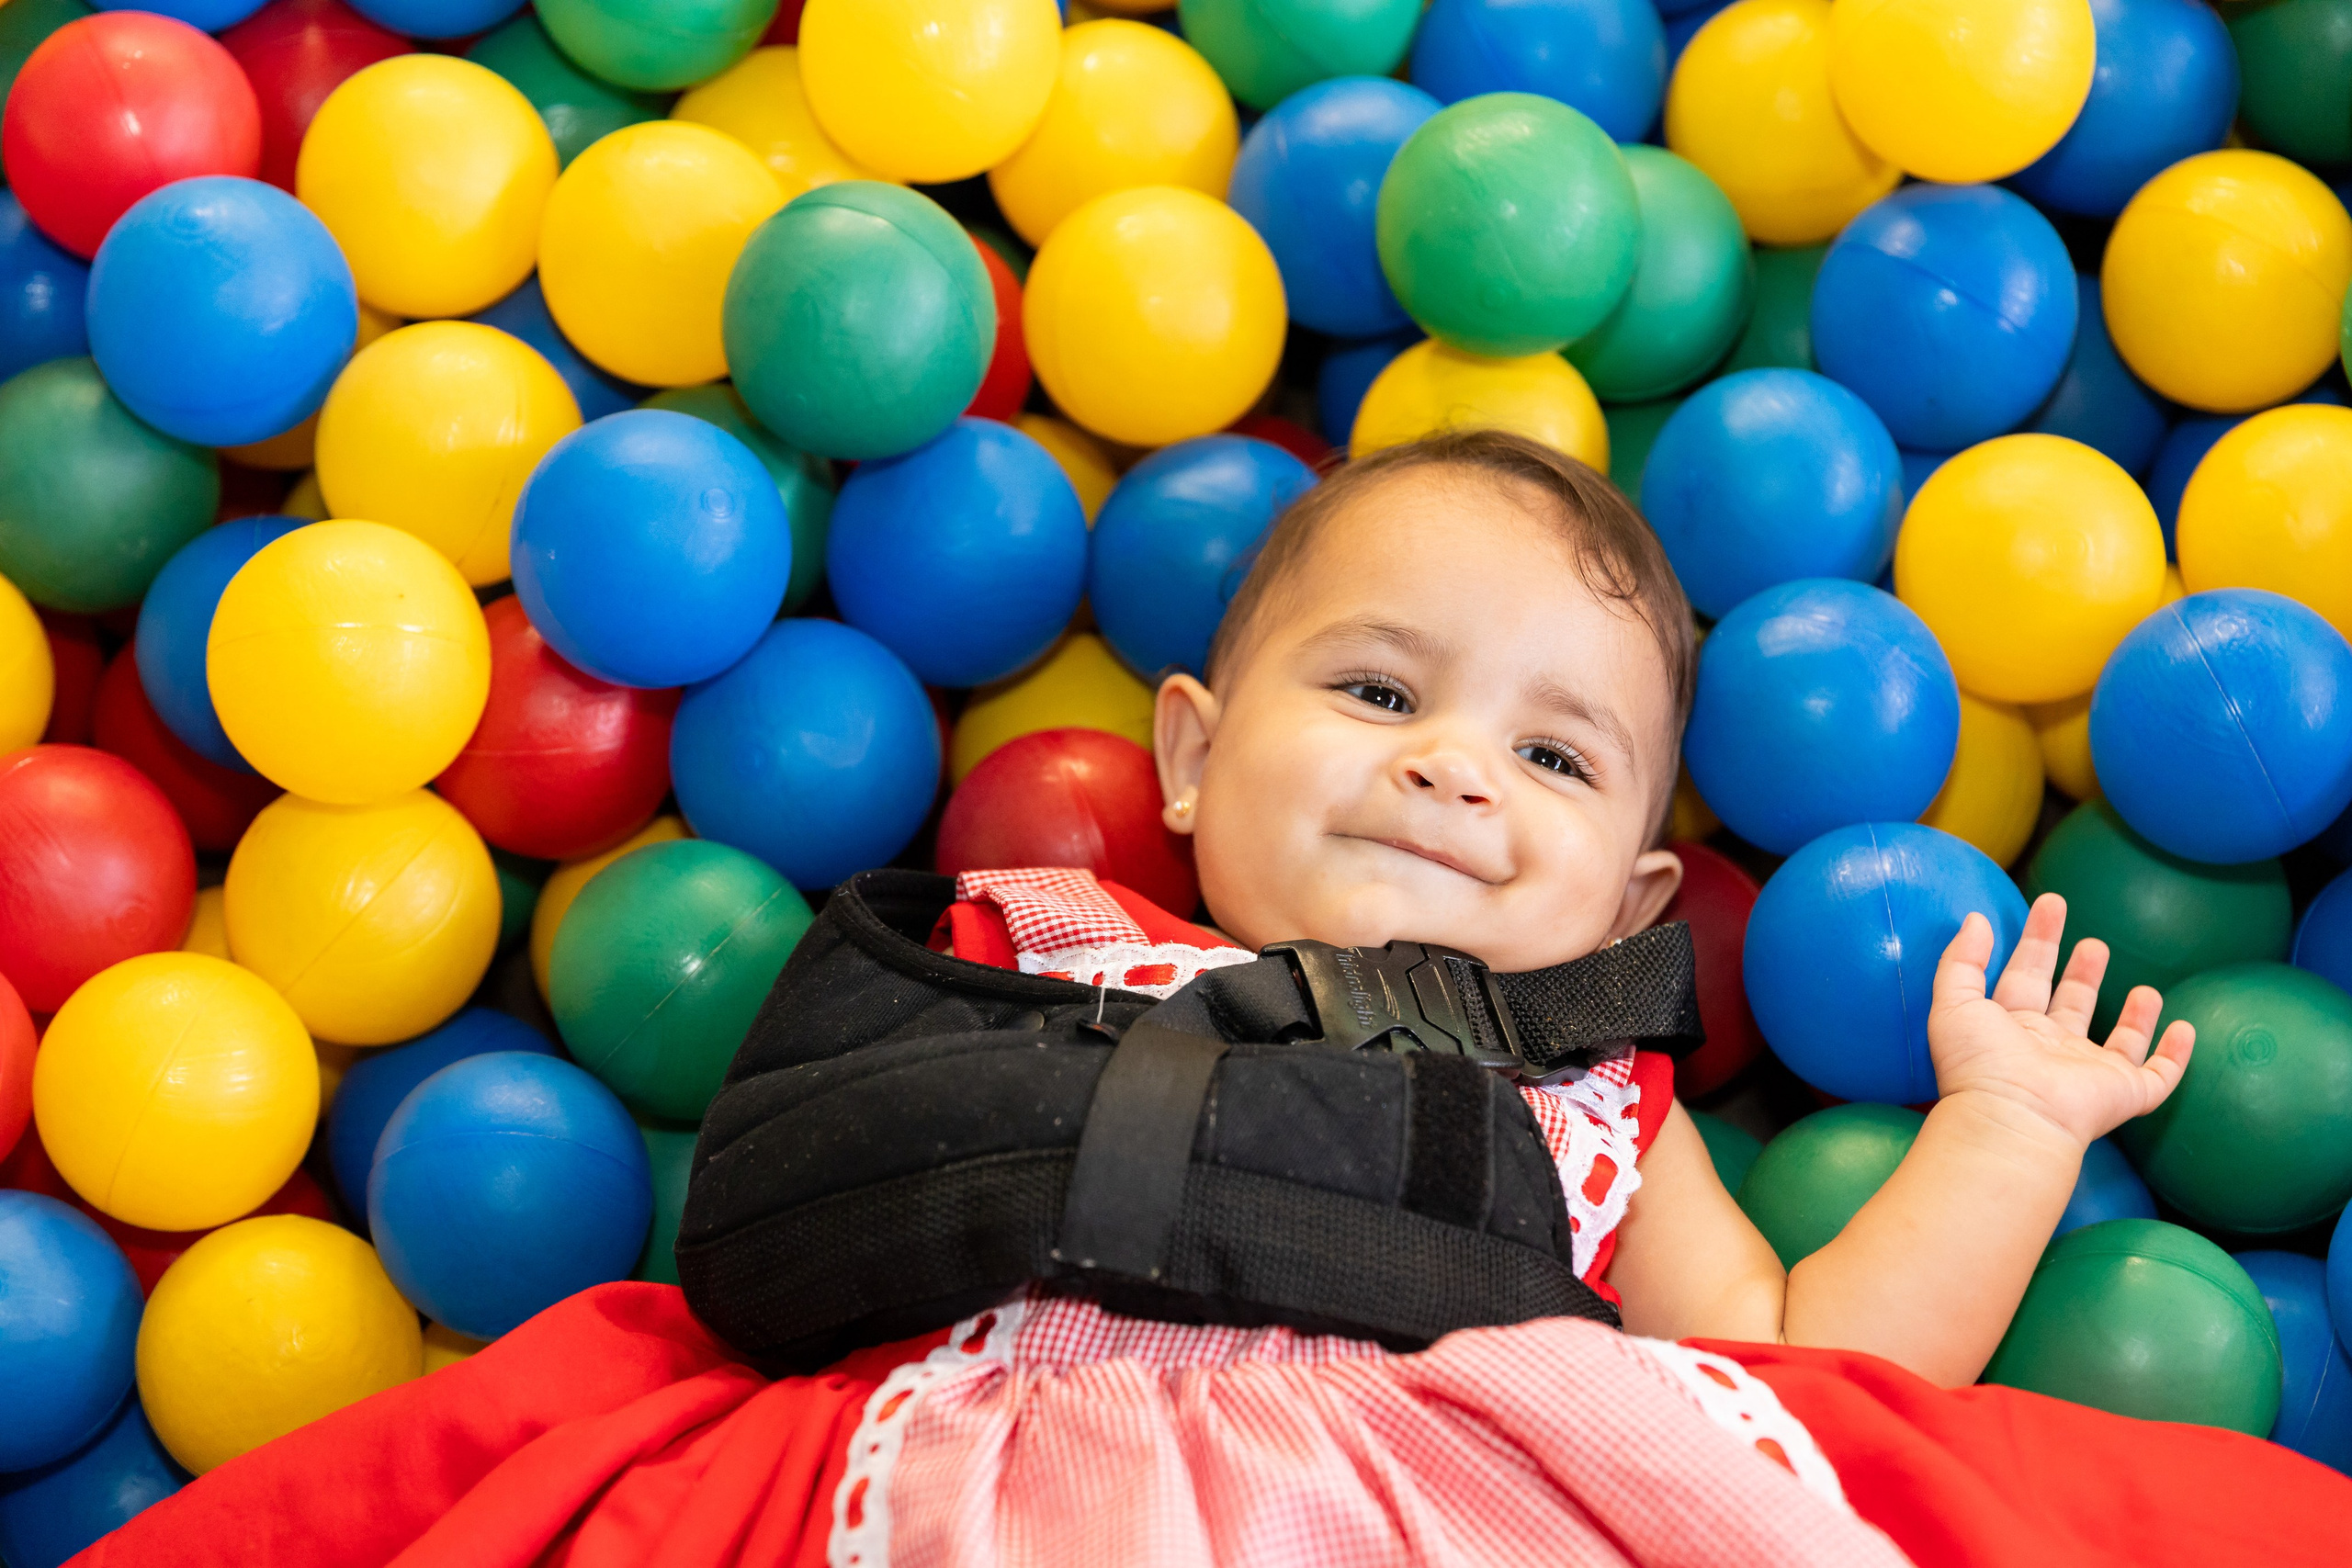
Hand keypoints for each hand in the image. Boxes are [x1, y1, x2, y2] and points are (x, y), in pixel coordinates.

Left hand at [1927, 892, 2194, 1147]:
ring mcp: (2089, 1073)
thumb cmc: (1981, 1062)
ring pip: (2117, 1042)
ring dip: (2131, 1015)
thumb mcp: (1956, 1001)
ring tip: (2143, 988)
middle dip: (2082, 974)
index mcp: (2011, 1028)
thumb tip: (1978, 919)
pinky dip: (2175, 1054)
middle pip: (2072, 1005)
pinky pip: (2158, 1074)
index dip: (2038, 939)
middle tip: (2093, 943)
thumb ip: (1963, 959)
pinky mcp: (2124, 1093)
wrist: (2015, 1118)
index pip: (2026, 975)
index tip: (2051, 902)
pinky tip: (2184, 1028)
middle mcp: (2051, 1050)